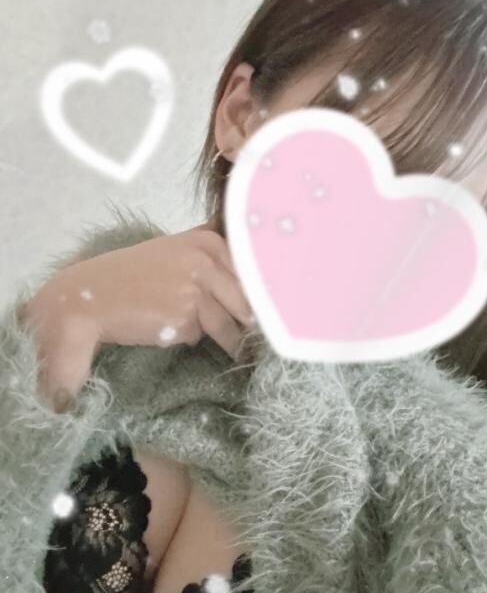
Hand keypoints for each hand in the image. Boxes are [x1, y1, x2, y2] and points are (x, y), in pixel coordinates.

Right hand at [22, 225, 252, 408]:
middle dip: (260, 323)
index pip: (257, 272)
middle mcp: (208, 258)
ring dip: (239, 341)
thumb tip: (265, 288)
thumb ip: (218, 266)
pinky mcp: (186, 316)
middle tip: (273, 340)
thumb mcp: (180, 257)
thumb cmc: (137, 278)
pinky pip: (208, 337)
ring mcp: (197, 286)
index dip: (273, 296)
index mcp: (210, 241)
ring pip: (234, 323)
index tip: (289, 311)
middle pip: (252, 299)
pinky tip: (187, 336)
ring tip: (246, 351)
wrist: (91, 297)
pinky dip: (205, 343)